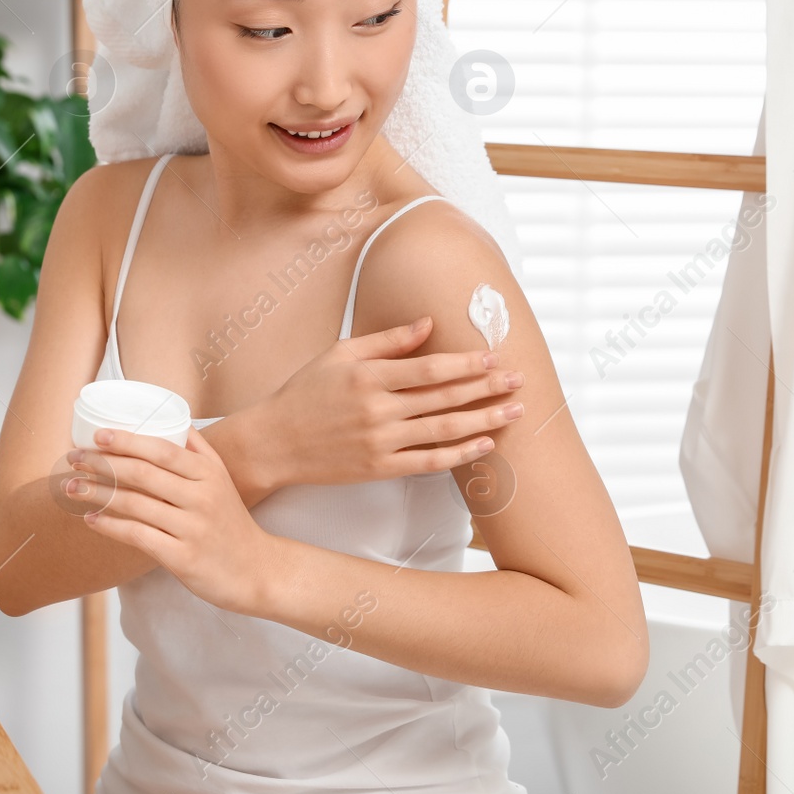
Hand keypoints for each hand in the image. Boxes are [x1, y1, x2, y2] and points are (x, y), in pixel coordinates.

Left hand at [64, 426, 276, 614]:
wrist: (256, 570)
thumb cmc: (231, 522)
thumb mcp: (222, 479)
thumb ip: (199, 449)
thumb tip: (174, 417)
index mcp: (208, 473)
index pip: (161, 449)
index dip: (126, 440)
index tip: (97, 436)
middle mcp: (201, 497)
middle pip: (143, 473)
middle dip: (101, 463)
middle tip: (73, 458)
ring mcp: (192, 528)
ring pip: (135, 504)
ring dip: (97, 493)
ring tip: (71, 486)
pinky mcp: (183, 557)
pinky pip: (138, 536)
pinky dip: (110, 526)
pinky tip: (91, 520)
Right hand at [237, 316, 525, 492]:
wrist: (275, 442)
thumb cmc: (305, 393)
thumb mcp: (339, 354)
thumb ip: (385, 340)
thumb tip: (428, 324)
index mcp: (367, 376)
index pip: (430, 368)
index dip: (466, 363)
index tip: (494, 357)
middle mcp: (377, 410)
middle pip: (445, 398)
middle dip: (487, 388)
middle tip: (519, 380)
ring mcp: (380, 442)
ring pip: (444, 431)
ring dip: (484, 420)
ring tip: (514, 411)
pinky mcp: (380, 469)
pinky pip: (429, 462)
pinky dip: (460, 454)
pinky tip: (484, 444)